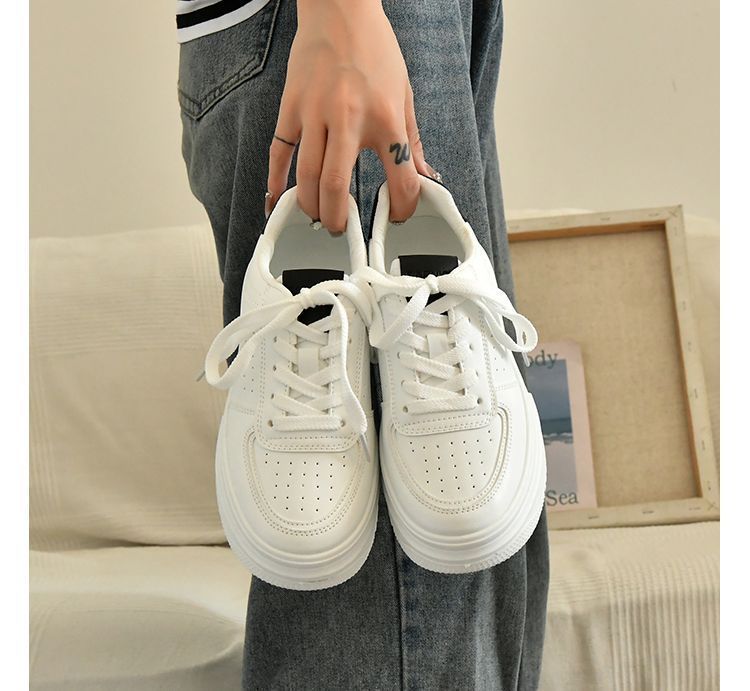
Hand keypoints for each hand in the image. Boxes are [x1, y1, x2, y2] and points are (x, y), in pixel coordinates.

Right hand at [266, 0, 439, 233]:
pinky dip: (275, 180)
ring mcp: (315, 113)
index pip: (399, 178)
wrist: (340, 8)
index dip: (402, 206)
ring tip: (315, 218)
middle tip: (339, 230)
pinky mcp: (292, 106)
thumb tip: (425, 177)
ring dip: (309, 205)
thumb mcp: (404, 94)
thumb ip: (412, 141)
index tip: (397, 216)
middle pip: (337, 185)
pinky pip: (279, 151)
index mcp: (385, 118)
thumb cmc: (375, 50)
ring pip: (307, 174)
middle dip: (337, 217)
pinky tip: (276, 200)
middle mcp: (349, 119)